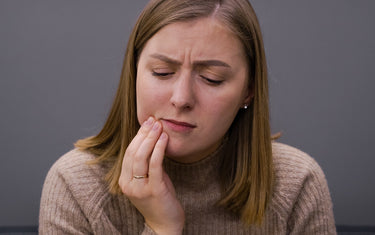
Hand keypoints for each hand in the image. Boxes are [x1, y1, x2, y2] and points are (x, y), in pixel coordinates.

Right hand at [119, 116, 184, 234]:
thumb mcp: (150, 180)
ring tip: (159, 126)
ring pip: (141, 157)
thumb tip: (154, 141)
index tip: (147, 122)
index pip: (128, 153)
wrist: (165, 225)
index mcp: (124, 181)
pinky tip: (164, 139)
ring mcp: (140, 188)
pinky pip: (155, 165)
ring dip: (150, 138)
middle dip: (143, 134)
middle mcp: (128, 184)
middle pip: (133, 152)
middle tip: (153, 120)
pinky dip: (159, 149)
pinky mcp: (153, 190)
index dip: (138, 136)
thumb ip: (148, 164)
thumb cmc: (159, 200)